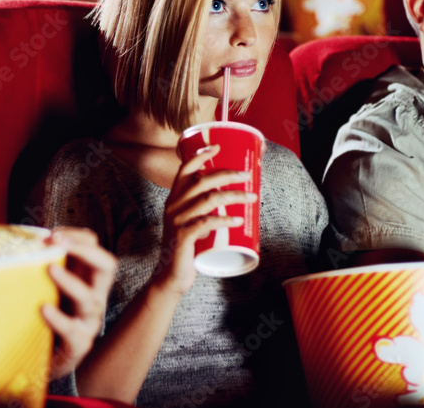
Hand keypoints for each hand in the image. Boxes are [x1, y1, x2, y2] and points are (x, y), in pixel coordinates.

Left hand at [43, 228, 117, 379]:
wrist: (41, 362)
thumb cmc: (41, 316)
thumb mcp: (41, 285)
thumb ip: (32, 262)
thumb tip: (4, 233)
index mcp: (86, 277)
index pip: (93, 246)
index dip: (76, 236)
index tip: (51, 234)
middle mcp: (94, 296)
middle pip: (107, 266)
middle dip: (85, 250)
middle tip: (57, 243)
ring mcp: (88, 321)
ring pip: (91, 299)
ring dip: (70, 281)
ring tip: (50, 269)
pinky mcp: (78, 345)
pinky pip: (74, 332)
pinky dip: (59, 319)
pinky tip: (43, 309)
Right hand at [152, 144, 255, 294]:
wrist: (171, 277)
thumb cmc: (186, 249)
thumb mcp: (191, 224)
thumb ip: (203, 211)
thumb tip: (229, 199)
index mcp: (174, 199)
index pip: (184, 170)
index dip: (200, 155)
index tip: (218, 147)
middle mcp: (173, 206)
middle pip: (203, 180)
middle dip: (228, 174)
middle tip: (247, 176)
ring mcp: (177, 221)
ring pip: (209, 199)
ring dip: (234, 195)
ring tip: (252, 197)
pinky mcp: (183, 236)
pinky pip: (207, 223)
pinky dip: (225, 219)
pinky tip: (239, 219)